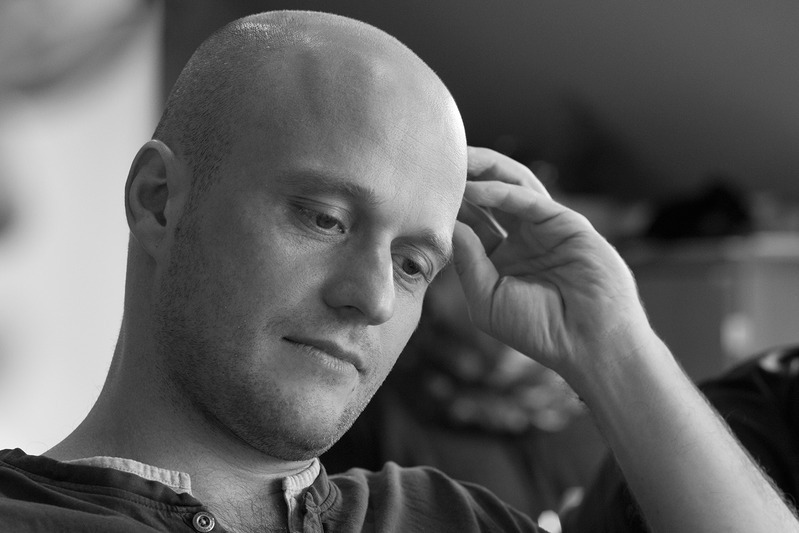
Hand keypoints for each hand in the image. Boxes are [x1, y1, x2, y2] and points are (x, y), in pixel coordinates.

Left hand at [453, 147, 651, 379]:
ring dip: (483, 170)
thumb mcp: (487, 299)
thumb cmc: (540, 331)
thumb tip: (448, 225)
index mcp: (503, 257)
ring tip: (453, 160)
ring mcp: (546, 227)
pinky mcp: (566, 223)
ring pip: (511, 186)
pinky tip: (473, 189)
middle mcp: (523, 237)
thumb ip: (467, 262)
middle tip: (434, 163)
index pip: (470, 221)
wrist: (589, 345)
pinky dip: (500, 191)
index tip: (418, 193)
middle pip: (489, 196)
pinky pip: (528, 200)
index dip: (447, 206)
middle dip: (463, 177)